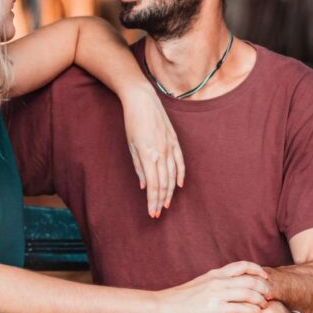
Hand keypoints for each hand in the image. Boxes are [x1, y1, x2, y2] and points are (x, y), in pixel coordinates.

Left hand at [121, 85, 184, 217]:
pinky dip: (181, 175)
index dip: (153, 201)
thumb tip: (144, 186)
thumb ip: (139, 167)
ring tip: (167, 204)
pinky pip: (180, 162)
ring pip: (173, 175)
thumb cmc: (132, 122)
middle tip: (158, 213)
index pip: (153, 185)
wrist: (142, 99)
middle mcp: (162, 152)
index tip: (152, 213)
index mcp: (148, 154)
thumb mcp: (131, 146)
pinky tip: (179, 185)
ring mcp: (170, 145)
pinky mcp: (175, 140)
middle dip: (161, 200)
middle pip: (164, 183)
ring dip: (170, 192)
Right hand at [161, 261, 271, 312]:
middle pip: (250, 279)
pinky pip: (239, 307)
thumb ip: (214, 283)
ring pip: (248, 292)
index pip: (242, 266)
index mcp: (215, 274)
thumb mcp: (200, 284)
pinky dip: (252, 309)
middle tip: (271, 294)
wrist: (163, 304)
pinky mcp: (213, 308)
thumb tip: (228, 286)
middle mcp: (218, 281)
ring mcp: (216, 294)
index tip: (265, 277)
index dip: (257, 270)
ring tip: (266, 304)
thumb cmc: (180, 298)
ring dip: (261, 298)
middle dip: (264, 286)